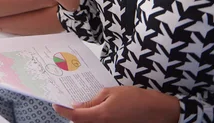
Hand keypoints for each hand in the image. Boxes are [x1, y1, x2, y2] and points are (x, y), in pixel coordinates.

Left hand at [53, 86, 179, 122]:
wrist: (157, 112)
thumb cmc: (136, 99)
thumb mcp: (111, 93)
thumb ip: (92, 101)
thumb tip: (77, 106)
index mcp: (100, 116)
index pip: (74, 116)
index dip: (63, 111)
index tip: (56, 105)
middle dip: (73, 115)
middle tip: (69, 103)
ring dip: (84, 118)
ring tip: (83, 106)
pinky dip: (94, 119)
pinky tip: (96, 111)